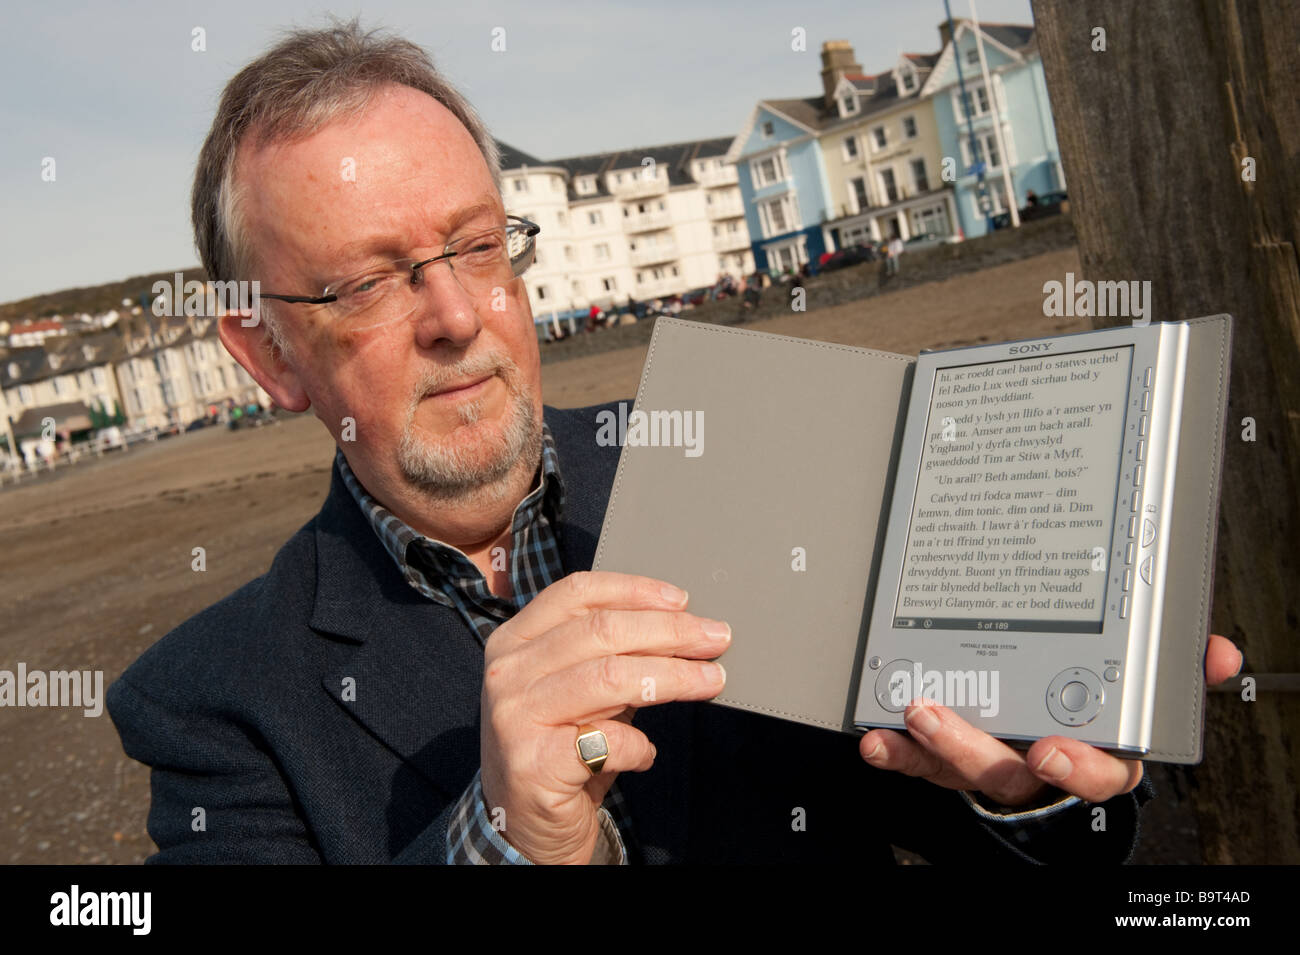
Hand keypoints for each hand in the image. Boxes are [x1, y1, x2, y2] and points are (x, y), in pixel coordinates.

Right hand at [480, 571, 728, 863]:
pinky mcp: (533, 764)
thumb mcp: (575, 689)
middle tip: (715, 638)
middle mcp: (508, 673)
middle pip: (602, 631)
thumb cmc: (558, 748)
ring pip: (610, 678)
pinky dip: (640, 745)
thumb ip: (609, 655)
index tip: (682, 600)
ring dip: (673, 677)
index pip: (576, 594)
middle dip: (670, 632)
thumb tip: (681, 628)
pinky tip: (646, 753)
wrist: (520, 826)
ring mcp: (515, 717)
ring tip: (710, 680)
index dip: (634, 590)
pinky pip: (608, 741)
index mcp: (514, 641)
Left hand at [858, 633, 1241, 805]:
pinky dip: (897, 753)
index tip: (1050, 749)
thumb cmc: (1101, 701)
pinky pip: (921, 762)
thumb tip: (1217, 654)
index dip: (1076, 768)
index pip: (1097, 775)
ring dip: (926, 747)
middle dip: (971, 751)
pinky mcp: (949, 758)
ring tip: (905, 713)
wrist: (1062, 726)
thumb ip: (1178, 667)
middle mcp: (1038, 766)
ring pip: (958, 770)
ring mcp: (991, 762)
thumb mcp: (1145, 682)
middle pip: (1009, 774)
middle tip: (938, 718)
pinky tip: (876, 739)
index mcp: (1097, 753)